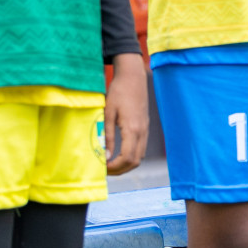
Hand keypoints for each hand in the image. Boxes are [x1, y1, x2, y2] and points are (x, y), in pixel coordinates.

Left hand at [104, 53, 148, 175]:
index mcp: (132, 129)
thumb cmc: (118, 92)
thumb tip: (105, 156)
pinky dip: (131, 156)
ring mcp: (145, 129)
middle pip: (135, 161)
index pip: (127, 158)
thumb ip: (107, 135)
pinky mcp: (145, 127)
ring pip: (140, 156)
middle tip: (104, 170)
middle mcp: (142, 131)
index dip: (114, 168)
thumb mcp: (108, 113)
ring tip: (110, 164)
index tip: (101, 168)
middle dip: (120, 170)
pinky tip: (119, 154)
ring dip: (126, 165)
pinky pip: (141, 148)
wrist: (133, 77)